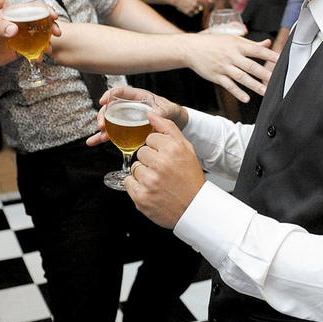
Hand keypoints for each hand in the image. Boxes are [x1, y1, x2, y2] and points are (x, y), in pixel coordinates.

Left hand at [0, 11, 57, 72]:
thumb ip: (0, 27)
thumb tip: (14, 30)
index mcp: (11, 14)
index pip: (30, 8)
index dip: (44, 9)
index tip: (53, 15)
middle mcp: (18, 24)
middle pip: (39, 22)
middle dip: (51, 26)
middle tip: (57, 32)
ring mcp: (20, 37)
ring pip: (39, 36)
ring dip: (47, 41)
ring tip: (49, 48)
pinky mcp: (19, 50)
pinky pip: (33, 50)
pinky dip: (39, 54)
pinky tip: (40, 57)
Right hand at [88, 85, 185, 145]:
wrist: (177, 123)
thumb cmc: (172, 112)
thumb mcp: (169, 110)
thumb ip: (162, 112)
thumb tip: (154, 115)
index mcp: (139, 97)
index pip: (121, 91)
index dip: (110, 94)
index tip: (103, 101)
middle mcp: (130, 106)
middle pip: (111, 107)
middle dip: (103, 115)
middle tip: (101, 125)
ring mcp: (127, 118)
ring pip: (109, 121)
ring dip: (102, 128)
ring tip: (99, 136)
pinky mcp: (127, 129)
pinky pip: (113, 132)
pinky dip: (103, 137)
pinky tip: (94, 141)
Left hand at [126, 110, 206, 227]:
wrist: (194, 208)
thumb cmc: (190, 178)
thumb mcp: (186, 148)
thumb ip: (167, 127)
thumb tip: (149, 114)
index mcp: (172, 149)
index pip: (150, 138)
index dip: (158, 148)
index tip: (167, 158)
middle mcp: (160, 164)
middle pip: (141, 152)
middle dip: (150, 161)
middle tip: (164, 171)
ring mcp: (149, 182)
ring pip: (134, 167)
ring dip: (143, 174)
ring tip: (159, 182)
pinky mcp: (141, 197)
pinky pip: (128, 182)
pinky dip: (137, 186)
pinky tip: (151, 190)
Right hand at [173, 0, 203, 15]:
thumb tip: (199, 1)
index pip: (201, 3)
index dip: (199, 4)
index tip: (197, 5)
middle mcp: (195, 4)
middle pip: (199, 8)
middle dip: (197, 8)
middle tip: (193, 7)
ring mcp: (191, 8)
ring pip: (196, 12)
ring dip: (194, 11)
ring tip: (189, 9)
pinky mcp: (187, 12)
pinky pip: (191, 15)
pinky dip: (190, 14)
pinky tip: (187, 11)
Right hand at [186, 34, 275, 101]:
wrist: (191, 48)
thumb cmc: (212, 42)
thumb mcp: (231, 38)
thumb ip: (250, 43)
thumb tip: (267, 42)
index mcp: (236, 45)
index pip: (256, 50)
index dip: (268, 55)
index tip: (279, 60)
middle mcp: (231, 56)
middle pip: (250, 66)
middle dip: (264, 73)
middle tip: (275, 80)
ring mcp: (223, 67)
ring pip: (241, 77)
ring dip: (254, 85)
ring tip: (265, 91)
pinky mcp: (216, 76)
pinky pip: (229, 86)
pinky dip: (238, 92)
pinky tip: (246, 98)